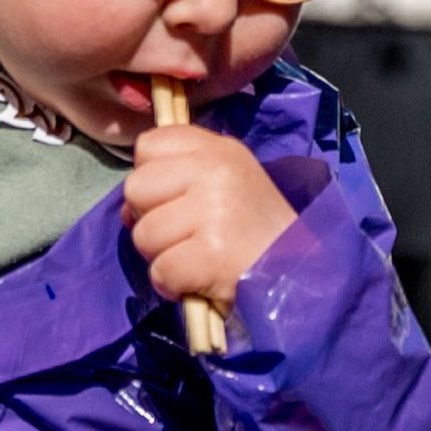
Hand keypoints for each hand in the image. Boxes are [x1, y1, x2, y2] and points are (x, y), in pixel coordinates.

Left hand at [120, 126, 296, 316]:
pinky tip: (201, 281)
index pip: (149, 145)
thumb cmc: (256, 234)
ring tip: (198, 259)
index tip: (177, 199)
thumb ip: (176, 181)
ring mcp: (213, 211)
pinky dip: (174, 285)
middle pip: (136, 188)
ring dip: (163, 257)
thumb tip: (128, 209)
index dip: (152, 178)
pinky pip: (161, 271)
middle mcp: (216, 171)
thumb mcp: (225, 186)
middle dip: (151, 220)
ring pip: (144, 235)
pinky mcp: (211, 254)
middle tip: (187, 236)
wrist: (302, 275)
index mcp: (218, 150)